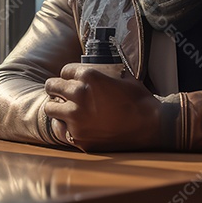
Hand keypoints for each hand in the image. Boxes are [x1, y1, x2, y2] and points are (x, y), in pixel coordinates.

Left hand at [43, 63, 169, 151]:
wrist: (151, 127)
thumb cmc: (140, 100)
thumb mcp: (124, 76)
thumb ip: (107, 71)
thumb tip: (101, 65)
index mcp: (89, 76)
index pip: (64, 70)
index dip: (69, 74)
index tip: (71, 79)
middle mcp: (78, 95)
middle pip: (52, 86)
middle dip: (56, 88)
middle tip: (60, 92)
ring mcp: (76, 118)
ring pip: (50, 108)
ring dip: (56, 106)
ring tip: (63, 109)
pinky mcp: (78, 137)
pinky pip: (59, 129)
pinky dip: (63, 126)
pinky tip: (70, 125)